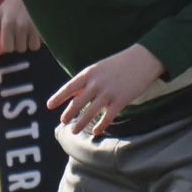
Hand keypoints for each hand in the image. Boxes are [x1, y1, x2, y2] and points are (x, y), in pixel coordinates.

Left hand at [0, 0, 41, 56]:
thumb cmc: (12, 4)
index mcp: (7, 24)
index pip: (8, 48)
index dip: (8, 46)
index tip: (9, 40)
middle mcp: (21, 26)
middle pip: (20, 49)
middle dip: (19, 43)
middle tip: (19, 33)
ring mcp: (34, 26)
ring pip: (33, 47)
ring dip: (30, 42)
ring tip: (28, 32)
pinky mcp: (45, 25)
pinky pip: (43, 41)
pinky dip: (40, 38)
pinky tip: (37, 30)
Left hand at [46, 44, 163, 136]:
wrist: (142, 59)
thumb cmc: (118, 64)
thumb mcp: (98, 68)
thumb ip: (85, 82)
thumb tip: (70, 94)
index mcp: (89, 73)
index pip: (69, 87)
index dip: (58, 97)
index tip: (49, 106)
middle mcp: (96, 83)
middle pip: (78, 102)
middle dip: (69, 113)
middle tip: (63, 121)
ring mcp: (108, 92)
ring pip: (90, 112)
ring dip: (81, 123)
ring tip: (74, 130)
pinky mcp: (121, 100)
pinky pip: (108, 116)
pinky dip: (101, 125)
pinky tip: (96, 132)